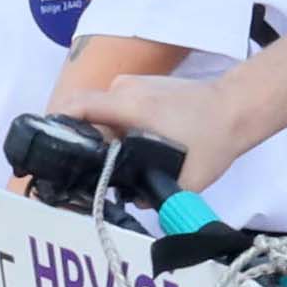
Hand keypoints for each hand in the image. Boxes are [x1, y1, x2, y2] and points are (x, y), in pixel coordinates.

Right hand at [59, 66, 270, 201]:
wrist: (237, 108)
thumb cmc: (213, 140)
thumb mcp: (185, 179)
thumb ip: (154, 195)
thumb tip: (131, 201)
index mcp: (129, 105)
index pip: (77, 106)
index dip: (57, 125)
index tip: (49, 147)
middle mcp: (125, 89)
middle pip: (87, 114)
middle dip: (83, 142)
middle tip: (86, 171)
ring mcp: (134, 85)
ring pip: (104, 113)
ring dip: (105, 137)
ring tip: (115, 164)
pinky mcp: (144, 87)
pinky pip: (118, 108)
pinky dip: (118, 128)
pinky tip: (133, 149)